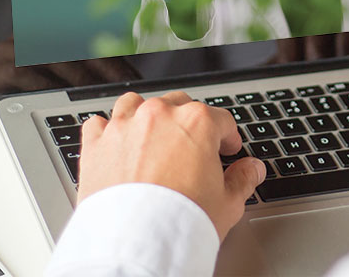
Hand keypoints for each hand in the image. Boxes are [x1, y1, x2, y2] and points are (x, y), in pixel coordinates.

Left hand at [78, 91, 264, 240]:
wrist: (136, 245)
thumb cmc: (181, 223)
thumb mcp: (227, 204)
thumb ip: (243, 179)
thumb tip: (252, 169)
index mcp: (197, 123)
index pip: (221, 120)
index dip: (228, 137)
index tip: (227, 149)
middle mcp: (159, 115)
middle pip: (179, 103)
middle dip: (188, 122)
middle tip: (193, 147)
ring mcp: (124, 126)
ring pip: (136, 104)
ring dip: (147, 116)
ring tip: (153, 137)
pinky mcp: (96, 144)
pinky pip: (100, 124)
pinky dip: (108, 131)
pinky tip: (117, 145)